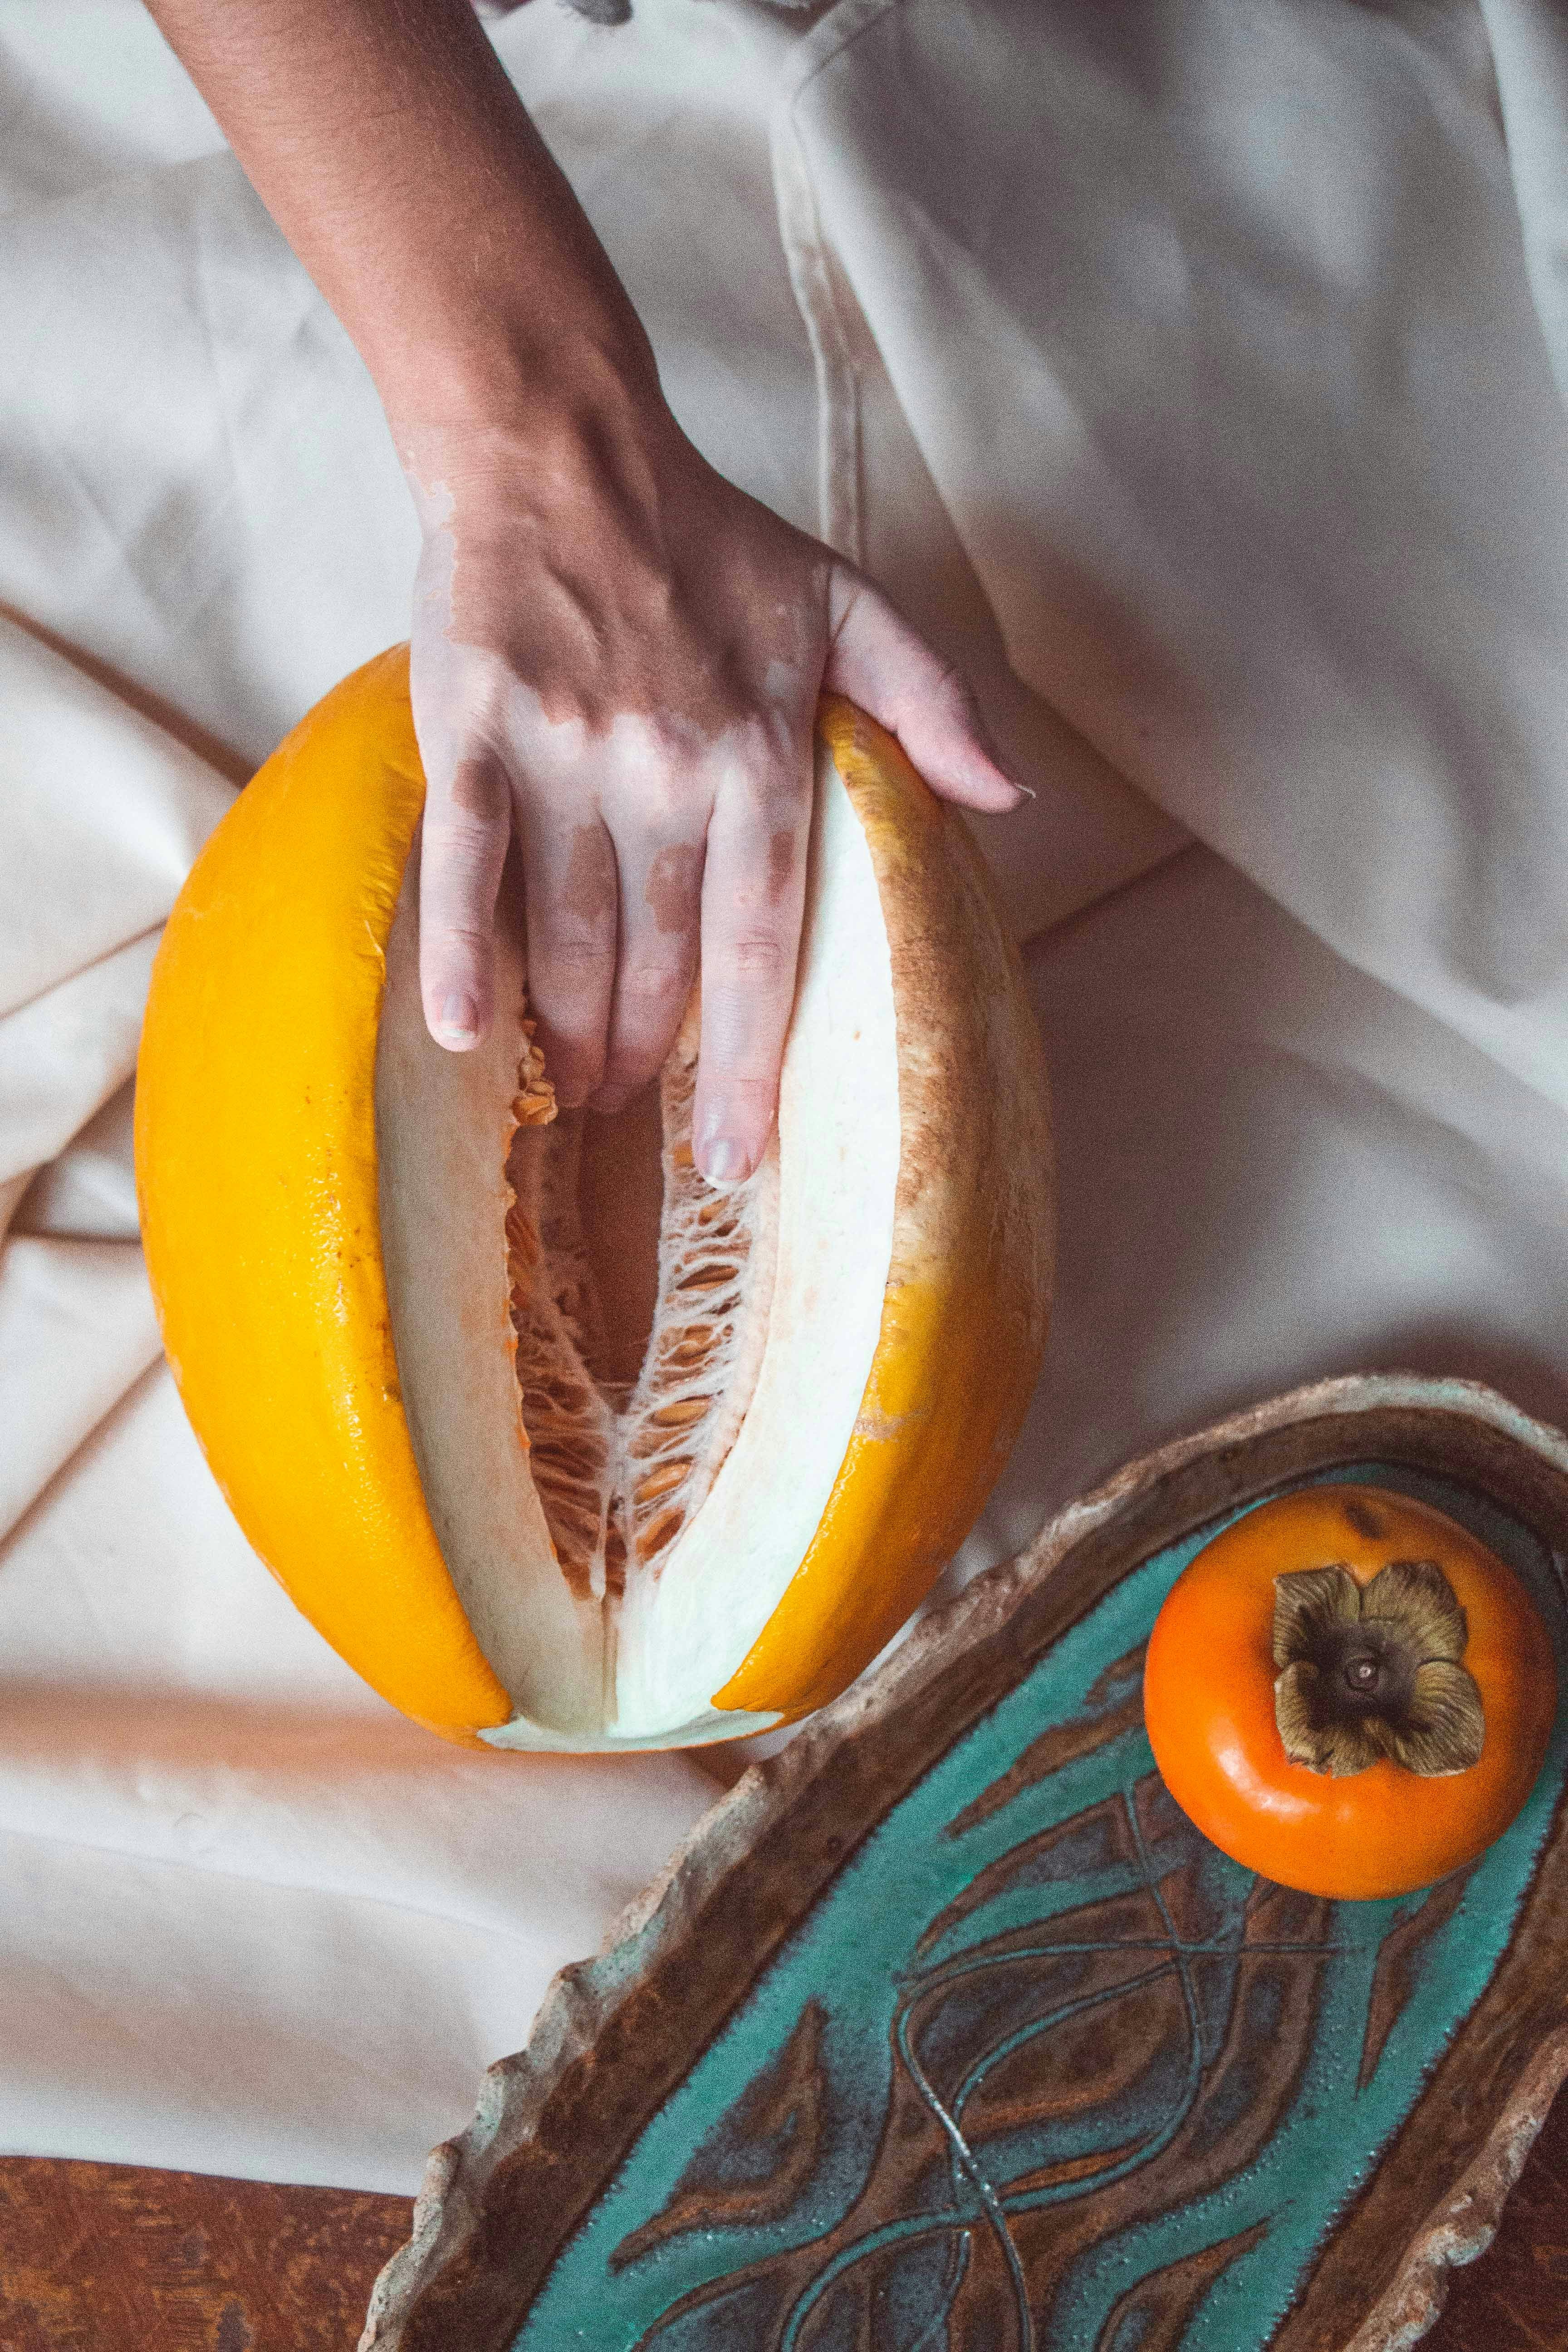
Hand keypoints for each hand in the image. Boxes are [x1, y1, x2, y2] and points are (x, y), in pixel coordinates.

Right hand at [405, 402, 1024, 1184]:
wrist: (563, 449)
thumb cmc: (708, 539)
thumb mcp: (851, 602)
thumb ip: (933, 700)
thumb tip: (1011, 799)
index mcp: (762, 754)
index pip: (765, 945)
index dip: (749, 1063)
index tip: (738, 1155)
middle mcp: (670, 768)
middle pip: (661, 959)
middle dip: (648, 1058)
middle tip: (635, 1111)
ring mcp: (567, 752)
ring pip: (570, 933)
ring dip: (571, 1031)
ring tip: (574, 1089)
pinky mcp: (476, 730)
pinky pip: (468, 863)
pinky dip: (462, 954)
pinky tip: (464, 1034)